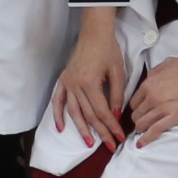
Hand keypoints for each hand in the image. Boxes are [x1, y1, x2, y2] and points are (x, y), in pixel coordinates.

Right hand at [49, 17, 131, 149]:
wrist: (94, 32)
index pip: (102, 111)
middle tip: (110, 145)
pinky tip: (60, 128)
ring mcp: (68, 83)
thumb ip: (116, 95)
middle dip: (101, 132)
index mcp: (90, 83)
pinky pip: (58, 100)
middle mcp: (76, 85)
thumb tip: (115, 115)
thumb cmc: (108, 49)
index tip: (120, 137)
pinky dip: (58, 115)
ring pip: (74, 111)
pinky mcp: (64, 80)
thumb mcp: (118, 72)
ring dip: (81, 129)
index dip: (112, 126)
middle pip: (89, 114)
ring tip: (89, 143)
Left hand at [129, 54, 177, 143]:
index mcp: (149, 83)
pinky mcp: (175, 117)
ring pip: (142, 123)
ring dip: (141, 129)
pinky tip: (141, 144)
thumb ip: (154, 73)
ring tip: (143, 132)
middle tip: (142, 122)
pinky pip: (156, 130)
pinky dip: (147, 138)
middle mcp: (152, 97)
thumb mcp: (167, 64)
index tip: (139, 112)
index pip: (133, 101)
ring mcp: (163, 108)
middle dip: (138, 119)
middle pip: (136, 114)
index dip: (136, 108)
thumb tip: (149, 80)